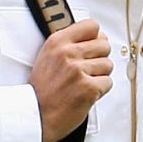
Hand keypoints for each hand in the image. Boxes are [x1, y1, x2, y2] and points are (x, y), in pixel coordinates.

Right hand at [31, 19, 112, 139]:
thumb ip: (69, 45)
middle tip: (87, 70)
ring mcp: (78, 70)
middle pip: (104, 46)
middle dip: (99, 59)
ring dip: (99, 76)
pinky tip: (85, 93)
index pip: (91, 26)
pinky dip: (100, 90)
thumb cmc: (40, 91)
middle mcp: (68, 53)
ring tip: (83, 83)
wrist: (35, 115)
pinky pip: (108, 82)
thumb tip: (96, 38)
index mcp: (57, 42)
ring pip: (108, 65)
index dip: (95, 37)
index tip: (92, 46)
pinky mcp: (88, 87)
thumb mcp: (47, 57)